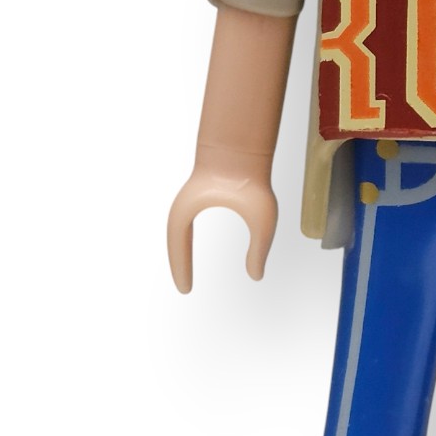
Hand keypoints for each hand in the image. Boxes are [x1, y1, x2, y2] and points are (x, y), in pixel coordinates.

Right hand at [167, 148, 277, 291]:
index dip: (181, 269)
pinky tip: (195, 242)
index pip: (177, 246)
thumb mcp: (261, 221)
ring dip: (182, 250)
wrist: (246, 145)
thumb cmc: (251, 179)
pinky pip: (190, 218)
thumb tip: (256, 275)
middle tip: (185, 288)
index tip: (186, 290)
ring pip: (179, 229)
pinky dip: (189, 235)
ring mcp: (192, 196)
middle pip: (174, 239)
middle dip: (179, 263)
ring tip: (187, 271)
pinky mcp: (201, 190)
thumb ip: (259, 249)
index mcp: (187, 211)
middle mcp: (184, 205)